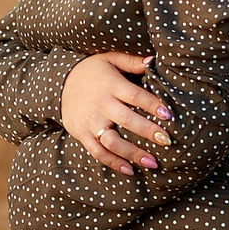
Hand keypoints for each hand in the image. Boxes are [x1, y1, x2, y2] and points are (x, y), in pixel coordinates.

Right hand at [60, 51, 172, 176]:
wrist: (60, 81)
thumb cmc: (92, 70)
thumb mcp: (109, 59)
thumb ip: (131, 62)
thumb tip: (153, 60)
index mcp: (110, 84)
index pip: (134, 96)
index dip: (152, 105)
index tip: (168, 115)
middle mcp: (100, 104)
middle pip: (126, 120)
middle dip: (147, 131)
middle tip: (167, 141)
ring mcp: (89, 121)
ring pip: (112, 141)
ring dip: (133, 153)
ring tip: (153, 162)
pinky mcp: (81, 134)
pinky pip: (97, 152)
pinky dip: (113, 163)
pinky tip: (130, 170)